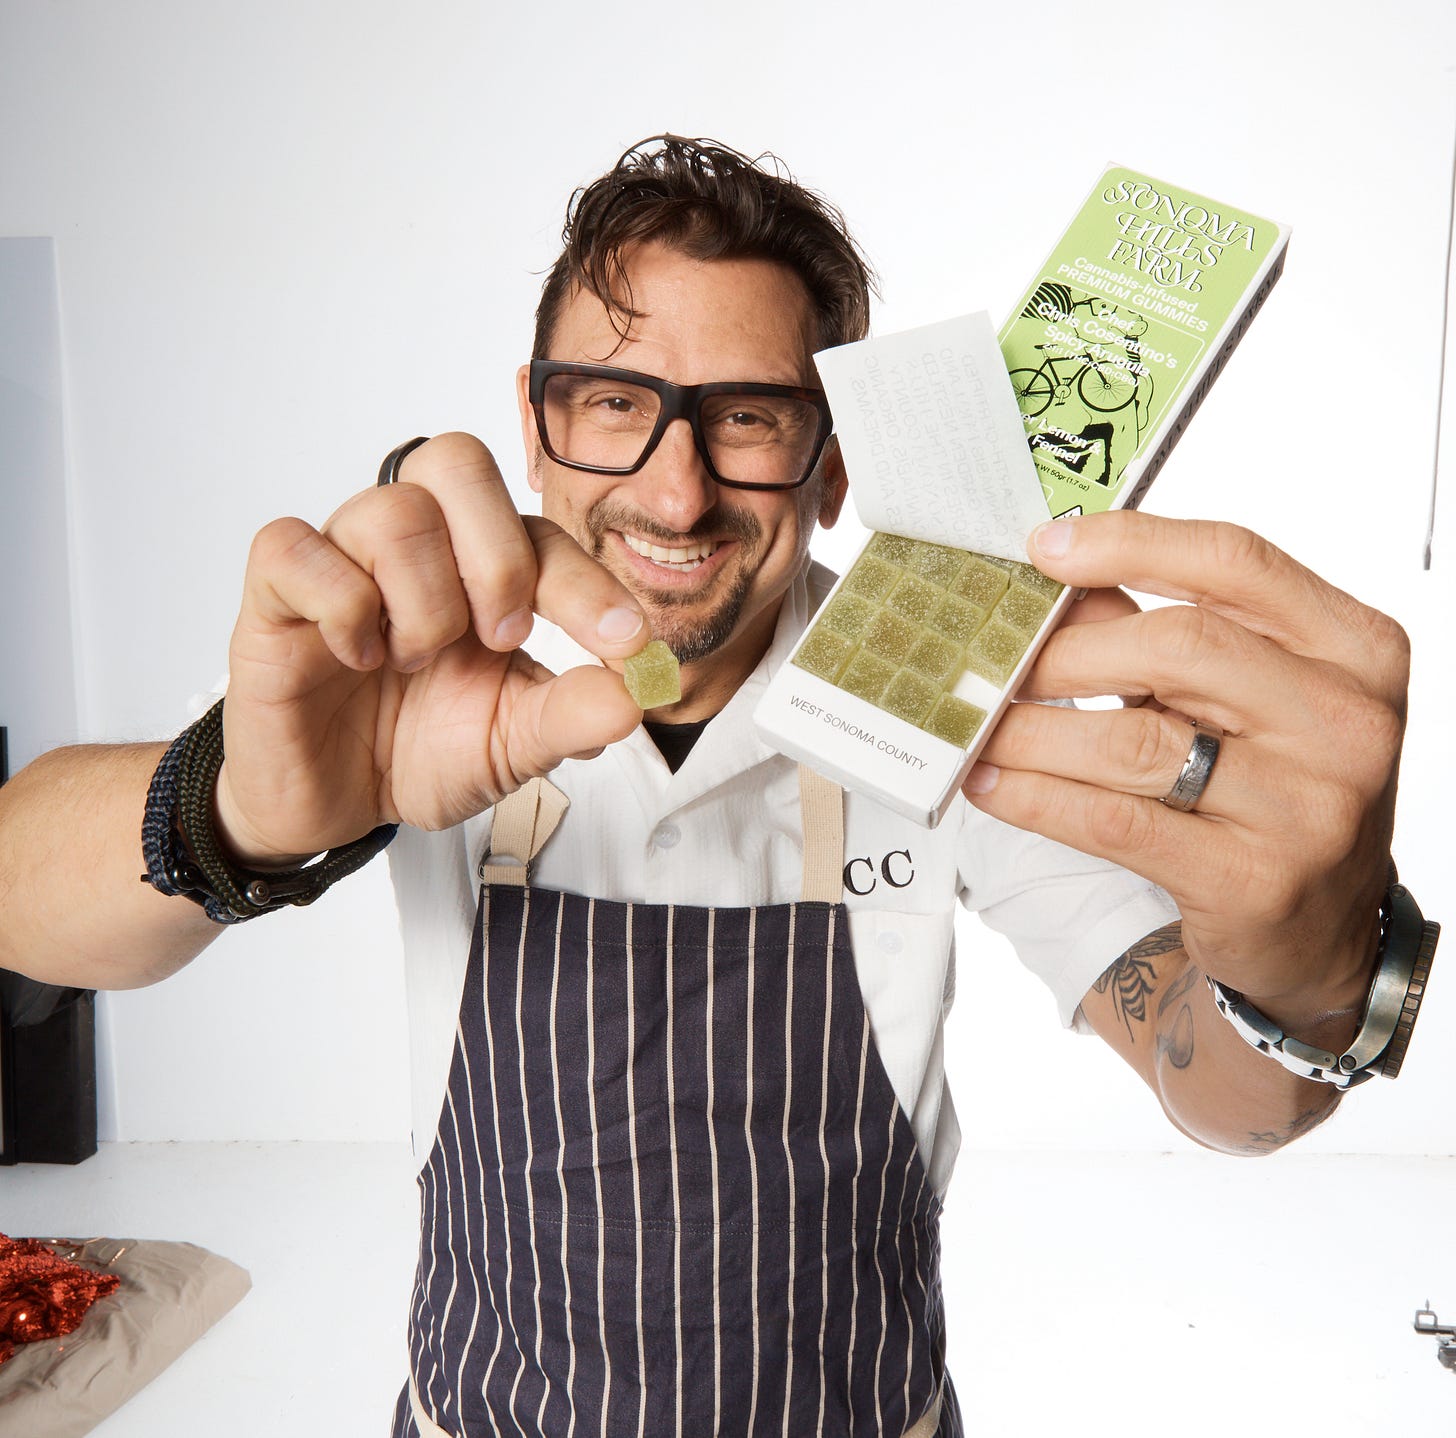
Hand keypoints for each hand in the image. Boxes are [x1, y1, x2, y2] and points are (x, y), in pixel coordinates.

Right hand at [214, 433, 649, 863]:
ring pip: (392, 510)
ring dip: (424, 603)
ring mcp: (342, 560)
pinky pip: (296, 547)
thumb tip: (637, 696)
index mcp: (479, 571)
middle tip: (501, 640)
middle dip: (500, 560)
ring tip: (413, 662)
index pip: (539, 532)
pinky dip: (342, 607)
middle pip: (457, 459)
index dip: (588, 581)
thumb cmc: (418, 753)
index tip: (626, 642)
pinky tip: (358, 658)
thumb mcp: (512, 746)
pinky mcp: (275, 593)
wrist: (334, 803)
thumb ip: (570, 716)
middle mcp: (414, 547)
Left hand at [965, 511, 1408, 1027]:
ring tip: (977, 725)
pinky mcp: (1251, 880)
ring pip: (1133, 740)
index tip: (1044, 548)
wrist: (1321, 928)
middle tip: (998, 663)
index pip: (1234, 562)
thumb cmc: (1274, 789)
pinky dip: (1036, 796)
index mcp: (1355, 649)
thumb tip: (1057, 585)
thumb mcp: (1249, 698)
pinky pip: (1113, 820)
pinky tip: (991, 783)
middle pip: (1178, 645)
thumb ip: (1164, 635)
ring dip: (1031, 729)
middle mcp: (1345, 722)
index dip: (1130, 543)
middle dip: (1066, 652)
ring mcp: (1306, 807)